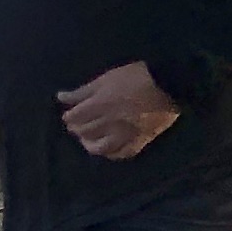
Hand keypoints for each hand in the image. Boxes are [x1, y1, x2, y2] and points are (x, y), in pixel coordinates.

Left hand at [58, 61, 181, 160]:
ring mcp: (124, 135)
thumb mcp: (106, 78)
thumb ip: (83, 91)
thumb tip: (60, 97)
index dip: (69, 116)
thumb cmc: (136, 77)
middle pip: (84, 132)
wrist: (171, 85)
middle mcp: (108, 124)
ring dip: (89, 144)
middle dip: (77, 128)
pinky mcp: (139, 141)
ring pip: (99, 148)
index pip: (73, 118)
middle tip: (79, 123)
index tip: (71, 113)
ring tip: (89, 139)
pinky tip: (108, 148)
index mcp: (99, 105)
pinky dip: (111, 153)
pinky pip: (121, 154)